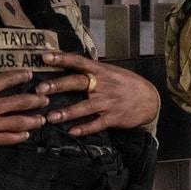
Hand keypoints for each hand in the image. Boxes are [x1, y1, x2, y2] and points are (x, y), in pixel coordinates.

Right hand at [0, 69, 47, 151]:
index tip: (30, 75)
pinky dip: (18, 137)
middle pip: (21, 101)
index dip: (20, 76)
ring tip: (42, 120)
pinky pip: (8, 138)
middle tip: (45, 99)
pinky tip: (25, 136)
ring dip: (33, 120)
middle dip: (36, 100)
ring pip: (19, 121)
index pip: (7, 79)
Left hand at [36, 51, 160, 134]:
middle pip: (78, 83)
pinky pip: (97, 124)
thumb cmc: (127, 84)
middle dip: (59, 85)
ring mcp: (108, 102)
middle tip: (40, 90)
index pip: (79, 61)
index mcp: (101, 71)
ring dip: (67, 112)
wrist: (150, 99)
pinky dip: (85, 128)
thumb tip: (71, 64)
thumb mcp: (112, 72)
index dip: (63, 58)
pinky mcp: (114, 117)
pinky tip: (72, 132)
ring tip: (51, 117)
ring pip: (85, 107)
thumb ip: (93, 70)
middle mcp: (103, 85)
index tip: (46, 57)